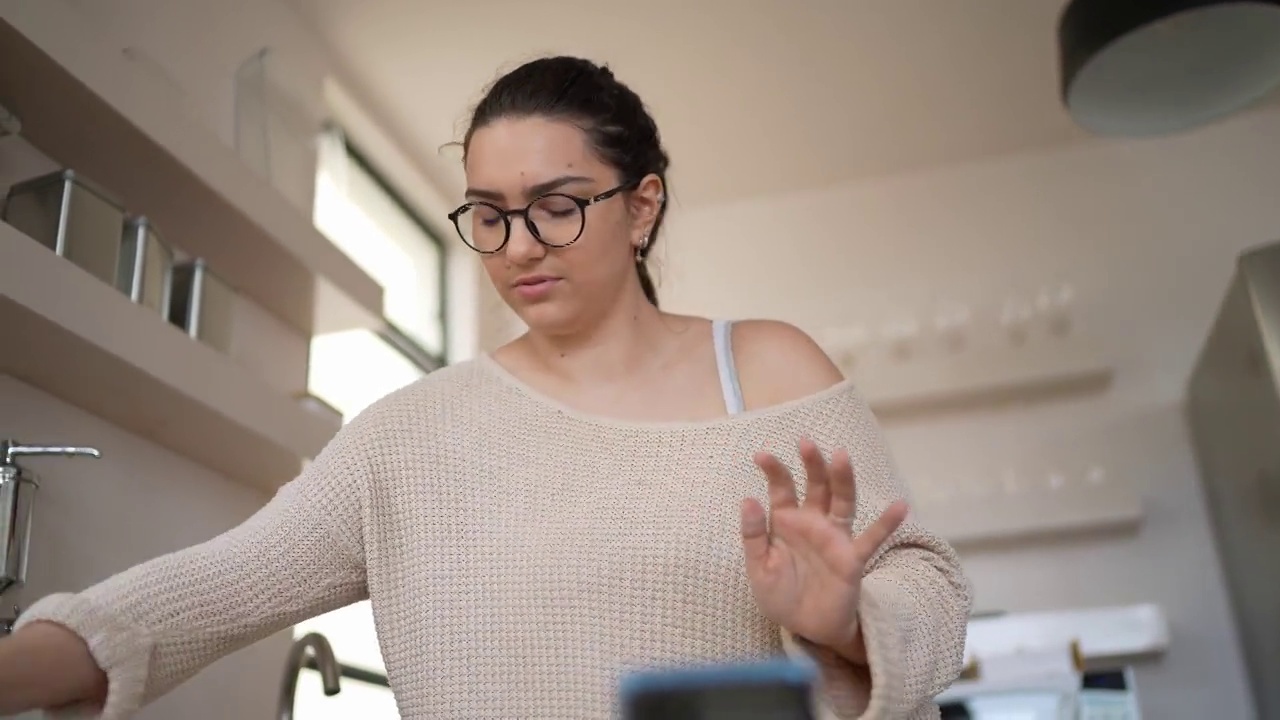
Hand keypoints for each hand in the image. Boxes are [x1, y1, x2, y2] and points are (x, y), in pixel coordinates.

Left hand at [740, 439, 907, 659]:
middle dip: (812, 464)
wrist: (806, 627)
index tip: (761, 455)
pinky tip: (900, 506)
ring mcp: (834, 537)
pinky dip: (886, 523)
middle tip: (806, 442)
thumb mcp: (758, 567)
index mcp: (786, 522)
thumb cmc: (781, 594)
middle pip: (815, 486)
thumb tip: (747, 498)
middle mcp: (813, 522)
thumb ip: (753, 535)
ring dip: (842, 479)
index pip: (782, 488)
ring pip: (842, 501)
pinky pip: (871, 538)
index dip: (774, 471)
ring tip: (842, 456)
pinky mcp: (851, 558)